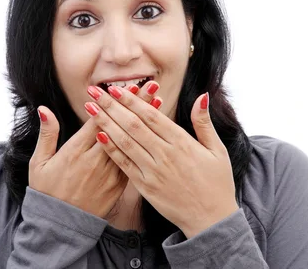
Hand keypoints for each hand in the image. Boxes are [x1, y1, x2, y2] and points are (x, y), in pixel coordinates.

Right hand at [29, 82, 161, 218]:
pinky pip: (134, 161)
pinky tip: (154, 131)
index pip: (98, 121)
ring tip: (158, 103)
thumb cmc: (48, 191)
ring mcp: (109, 173)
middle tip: (151, 85)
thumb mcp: (39, 163)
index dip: (114, 102)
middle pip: (120, 127)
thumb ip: (47, 134)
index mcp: (75, 152)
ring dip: (145, 121)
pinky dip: (144, 143)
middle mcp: (96, 161)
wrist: (61, 226)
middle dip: (136, 105)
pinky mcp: (118, 185)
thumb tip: (44, 109)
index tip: (125, 86)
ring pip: (131, 142)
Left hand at [85, 84, 238, 237]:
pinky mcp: (145, 187)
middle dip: (112, 106)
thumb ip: (204, 122)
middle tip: (94, 92)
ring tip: (90, 109)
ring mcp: (153, 171)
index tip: (115, 88)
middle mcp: (165, 155)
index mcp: (182, 143)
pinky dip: (111, 149)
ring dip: (106, 123)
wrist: (211, 220)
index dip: (132, 100)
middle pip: (133, 125)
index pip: (151, 116)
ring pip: (125, 142)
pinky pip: (124, 165)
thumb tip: (202, 96)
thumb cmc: (217, 183)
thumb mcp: (217, 150)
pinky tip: (99, 136)